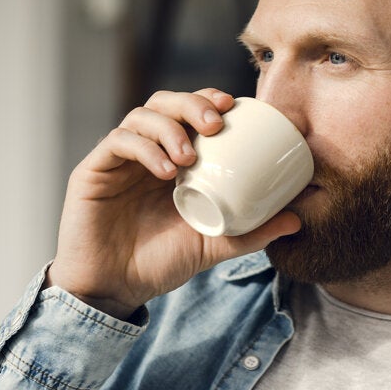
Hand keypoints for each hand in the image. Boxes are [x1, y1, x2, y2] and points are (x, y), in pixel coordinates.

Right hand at [46, 89, 301, 319]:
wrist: (115, 290)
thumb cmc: (161, 262)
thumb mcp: (215, 245)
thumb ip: (252, 232)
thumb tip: (297, 220)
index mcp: (174, 158)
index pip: (190, 111)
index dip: (210, 99)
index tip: (235, 105)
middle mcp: (146, 150)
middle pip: (166, 102)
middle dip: (193, 103)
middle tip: (216, 123)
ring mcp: (119, 159)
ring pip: (141, 115)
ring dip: (170, 127)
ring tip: (189, 156)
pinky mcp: (93, 171)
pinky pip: (117, 143)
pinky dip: (144, 148)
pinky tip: (165, 169)